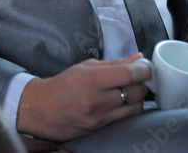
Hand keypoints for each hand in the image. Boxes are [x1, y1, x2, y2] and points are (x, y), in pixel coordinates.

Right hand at [16, 54, 150, 141]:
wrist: (41, 111)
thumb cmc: (63, 85)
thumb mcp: (85, 67)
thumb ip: (114, 64)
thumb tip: (138, 59)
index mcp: (90, 79)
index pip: (128, 75)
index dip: (143, 70)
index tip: (146, 66)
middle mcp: (94, 100)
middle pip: (135, 91)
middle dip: (142, 82)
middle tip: (138, 76)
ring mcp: (98, 117)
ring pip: (135, 107)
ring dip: (138, 96)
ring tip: (131, 89)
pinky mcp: (99, 128)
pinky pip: (126, 118)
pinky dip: (130, 108)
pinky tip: (125, 101)